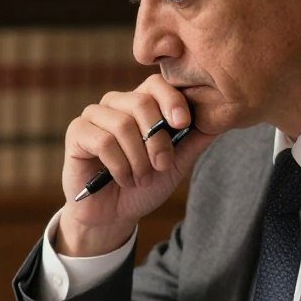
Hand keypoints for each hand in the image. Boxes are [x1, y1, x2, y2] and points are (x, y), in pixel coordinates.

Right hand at [59, 73, 216, 255]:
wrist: (113, 216)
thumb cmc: (143, 187)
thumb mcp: (176, 164)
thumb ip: (194, 139)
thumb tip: (224, 115)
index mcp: (141, 104)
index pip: (156, 84)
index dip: (172, 100)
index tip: (183, 124)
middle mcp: (116, 104)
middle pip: (141, 102)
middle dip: (157, 140)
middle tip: (161, 166)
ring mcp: (94, 116)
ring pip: (122, 124)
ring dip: (137, 159)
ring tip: (140, 179)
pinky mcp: (76, 132)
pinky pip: (102, 141)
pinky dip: (119, 166)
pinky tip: (122, 179)